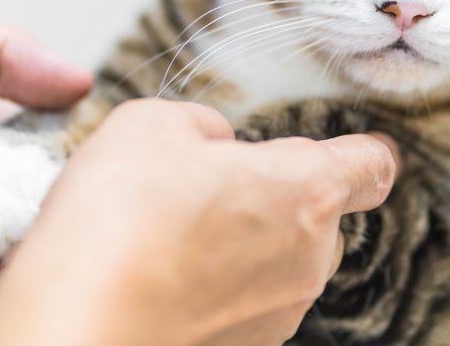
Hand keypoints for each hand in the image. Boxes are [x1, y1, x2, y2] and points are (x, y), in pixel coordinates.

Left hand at [0, 3, 91, 310]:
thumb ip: (2, 51)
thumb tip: (78, 77)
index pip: (44, 125)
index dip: (79, 119)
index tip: (117, 112)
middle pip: (51, 178)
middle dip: (87, 165)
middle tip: (123, 151)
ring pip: (41, 225)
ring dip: (77, 209)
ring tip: (116, 186)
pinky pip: (10, 275)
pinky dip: (46, 260)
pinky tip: (79, 229)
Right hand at [0, 99, 398, 345]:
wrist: (77, 329)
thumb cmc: (119, 225)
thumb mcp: (152, 125)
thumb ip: (202, 125)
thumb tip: (213, 146)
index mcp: (305, 189)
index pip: (372, 166)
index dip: (362, 151)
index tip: (351, 149)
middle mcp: (307, 258)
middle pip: (318, 215)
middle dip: (275, 196)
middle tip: (210, 186)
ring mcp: (277, 313)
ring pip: (279, 261)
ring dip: (242, 243)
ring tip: (171, 235)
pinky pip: (244, 304)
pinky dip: (215, 287)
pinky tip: (162, 275)